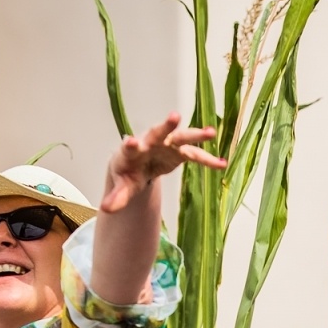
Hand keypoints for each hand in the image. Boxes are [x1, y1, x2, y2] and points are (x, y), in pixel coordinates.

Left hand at [101, 113, 226, 213]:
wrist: (137, 164)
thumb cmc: (127, 173)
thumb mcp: (122, 187)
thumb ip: (116, 198)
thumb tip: (105, 210)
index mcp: (131, 152)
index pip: (130, 147)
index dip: (131, 145)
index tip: (131, 142)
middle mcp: (149, 142)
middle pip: (157, 132)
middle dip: (166, 126)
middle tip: (175, 117)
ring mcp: (166, 144)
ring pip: (181, 137)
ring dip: (195, 135)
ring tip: (211, 132)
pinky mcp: (179, 151)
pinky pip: (195, 155)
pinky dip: (207, 160)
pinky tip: (222, 164)